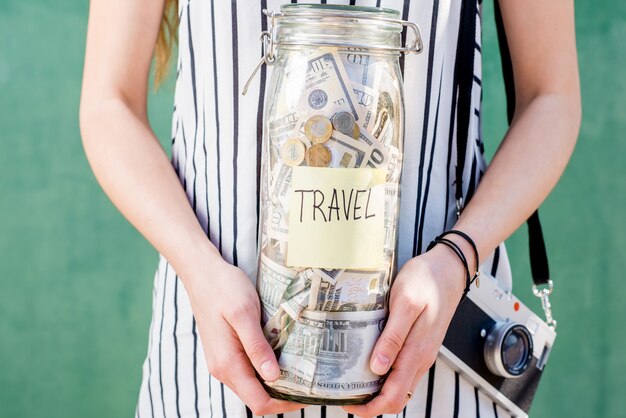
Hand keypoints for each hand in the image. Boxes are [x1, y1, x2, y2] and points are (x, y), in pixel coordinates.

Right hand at [185, 260, 303, 415]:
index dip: (284, 404)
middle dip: (283, 395)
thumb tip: (273, 376)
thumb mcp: (244, 313)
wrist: (202, 272)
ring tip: (300, 368)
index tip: (308, 394)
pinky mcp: (225, 352)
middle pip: (257, 397)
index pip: (258, 402)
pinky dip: (266, 369)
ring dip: (276, 382)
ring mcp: (222, 361)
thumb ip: (256, 346)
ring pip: (253, 385)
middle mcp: (223, 369)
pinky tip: (281, 354)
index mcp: (228, 363)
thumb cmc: (224, 288)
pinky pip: (248, 370)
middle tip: (310, 380)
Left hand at [342, 244, 467, 416]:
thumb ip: (393, 337)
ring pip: (397, 384)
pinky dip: (382, 372)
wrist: (449, 268)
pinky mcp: (418, 344)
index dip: (369, 407)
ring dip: (374, 388)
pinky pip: (401, 369)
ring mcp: (421, 352)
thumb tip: (378, 367)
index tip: (346, 401)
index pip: (393, 397)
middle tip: (341, 390)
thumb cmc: (426, 280)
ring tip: (349, 376)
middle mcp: (421, 358)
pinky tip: (366, 359)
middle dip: (368, 401)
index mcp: (417, 352)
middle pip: (394, 396)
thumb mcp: (406, 303)